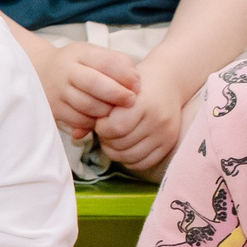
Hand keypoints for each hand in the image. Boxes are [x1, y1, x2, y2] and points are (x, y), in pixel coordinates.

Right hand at [29, 38, 141, 140]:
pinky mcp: (54, 109)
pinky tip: (100, 119)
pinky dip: (93, 122)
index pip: (106, 62)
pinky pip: (77, 120)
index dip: (125, 75)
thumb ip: (118, 62)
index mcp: (79, 54)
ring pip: (85, 104)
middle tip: (131, 101)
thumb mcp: (95, 54)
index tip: (137, 85)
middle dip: (117, 94)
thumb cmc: (77, 65)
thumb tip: (136, 81)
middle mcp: (65, 70)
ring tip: (115, 111)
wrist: (39, 73)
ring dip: (106, 110)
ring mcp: (57, 91)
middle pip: (94, 83)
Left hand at [92, 57, 192, 175]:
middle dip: (107, 139)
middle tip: (106, 130)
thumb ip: (97, 110)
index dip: (102, 127)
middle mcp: (158, 120)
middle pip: (121, 144)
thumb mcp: (116, 90)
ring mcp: (165, 134)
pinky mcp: (170, 144)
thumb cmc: (135, 85)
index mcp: (144, 103)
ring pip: (130, 156)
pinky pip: (144, 163)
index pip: (115, 128)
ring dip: (115, 151)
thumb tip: (76, 135)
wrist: (168, 83)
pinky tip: (124, 147)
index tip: (101, 120)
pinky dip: (129, 159)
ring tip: (114, 138)